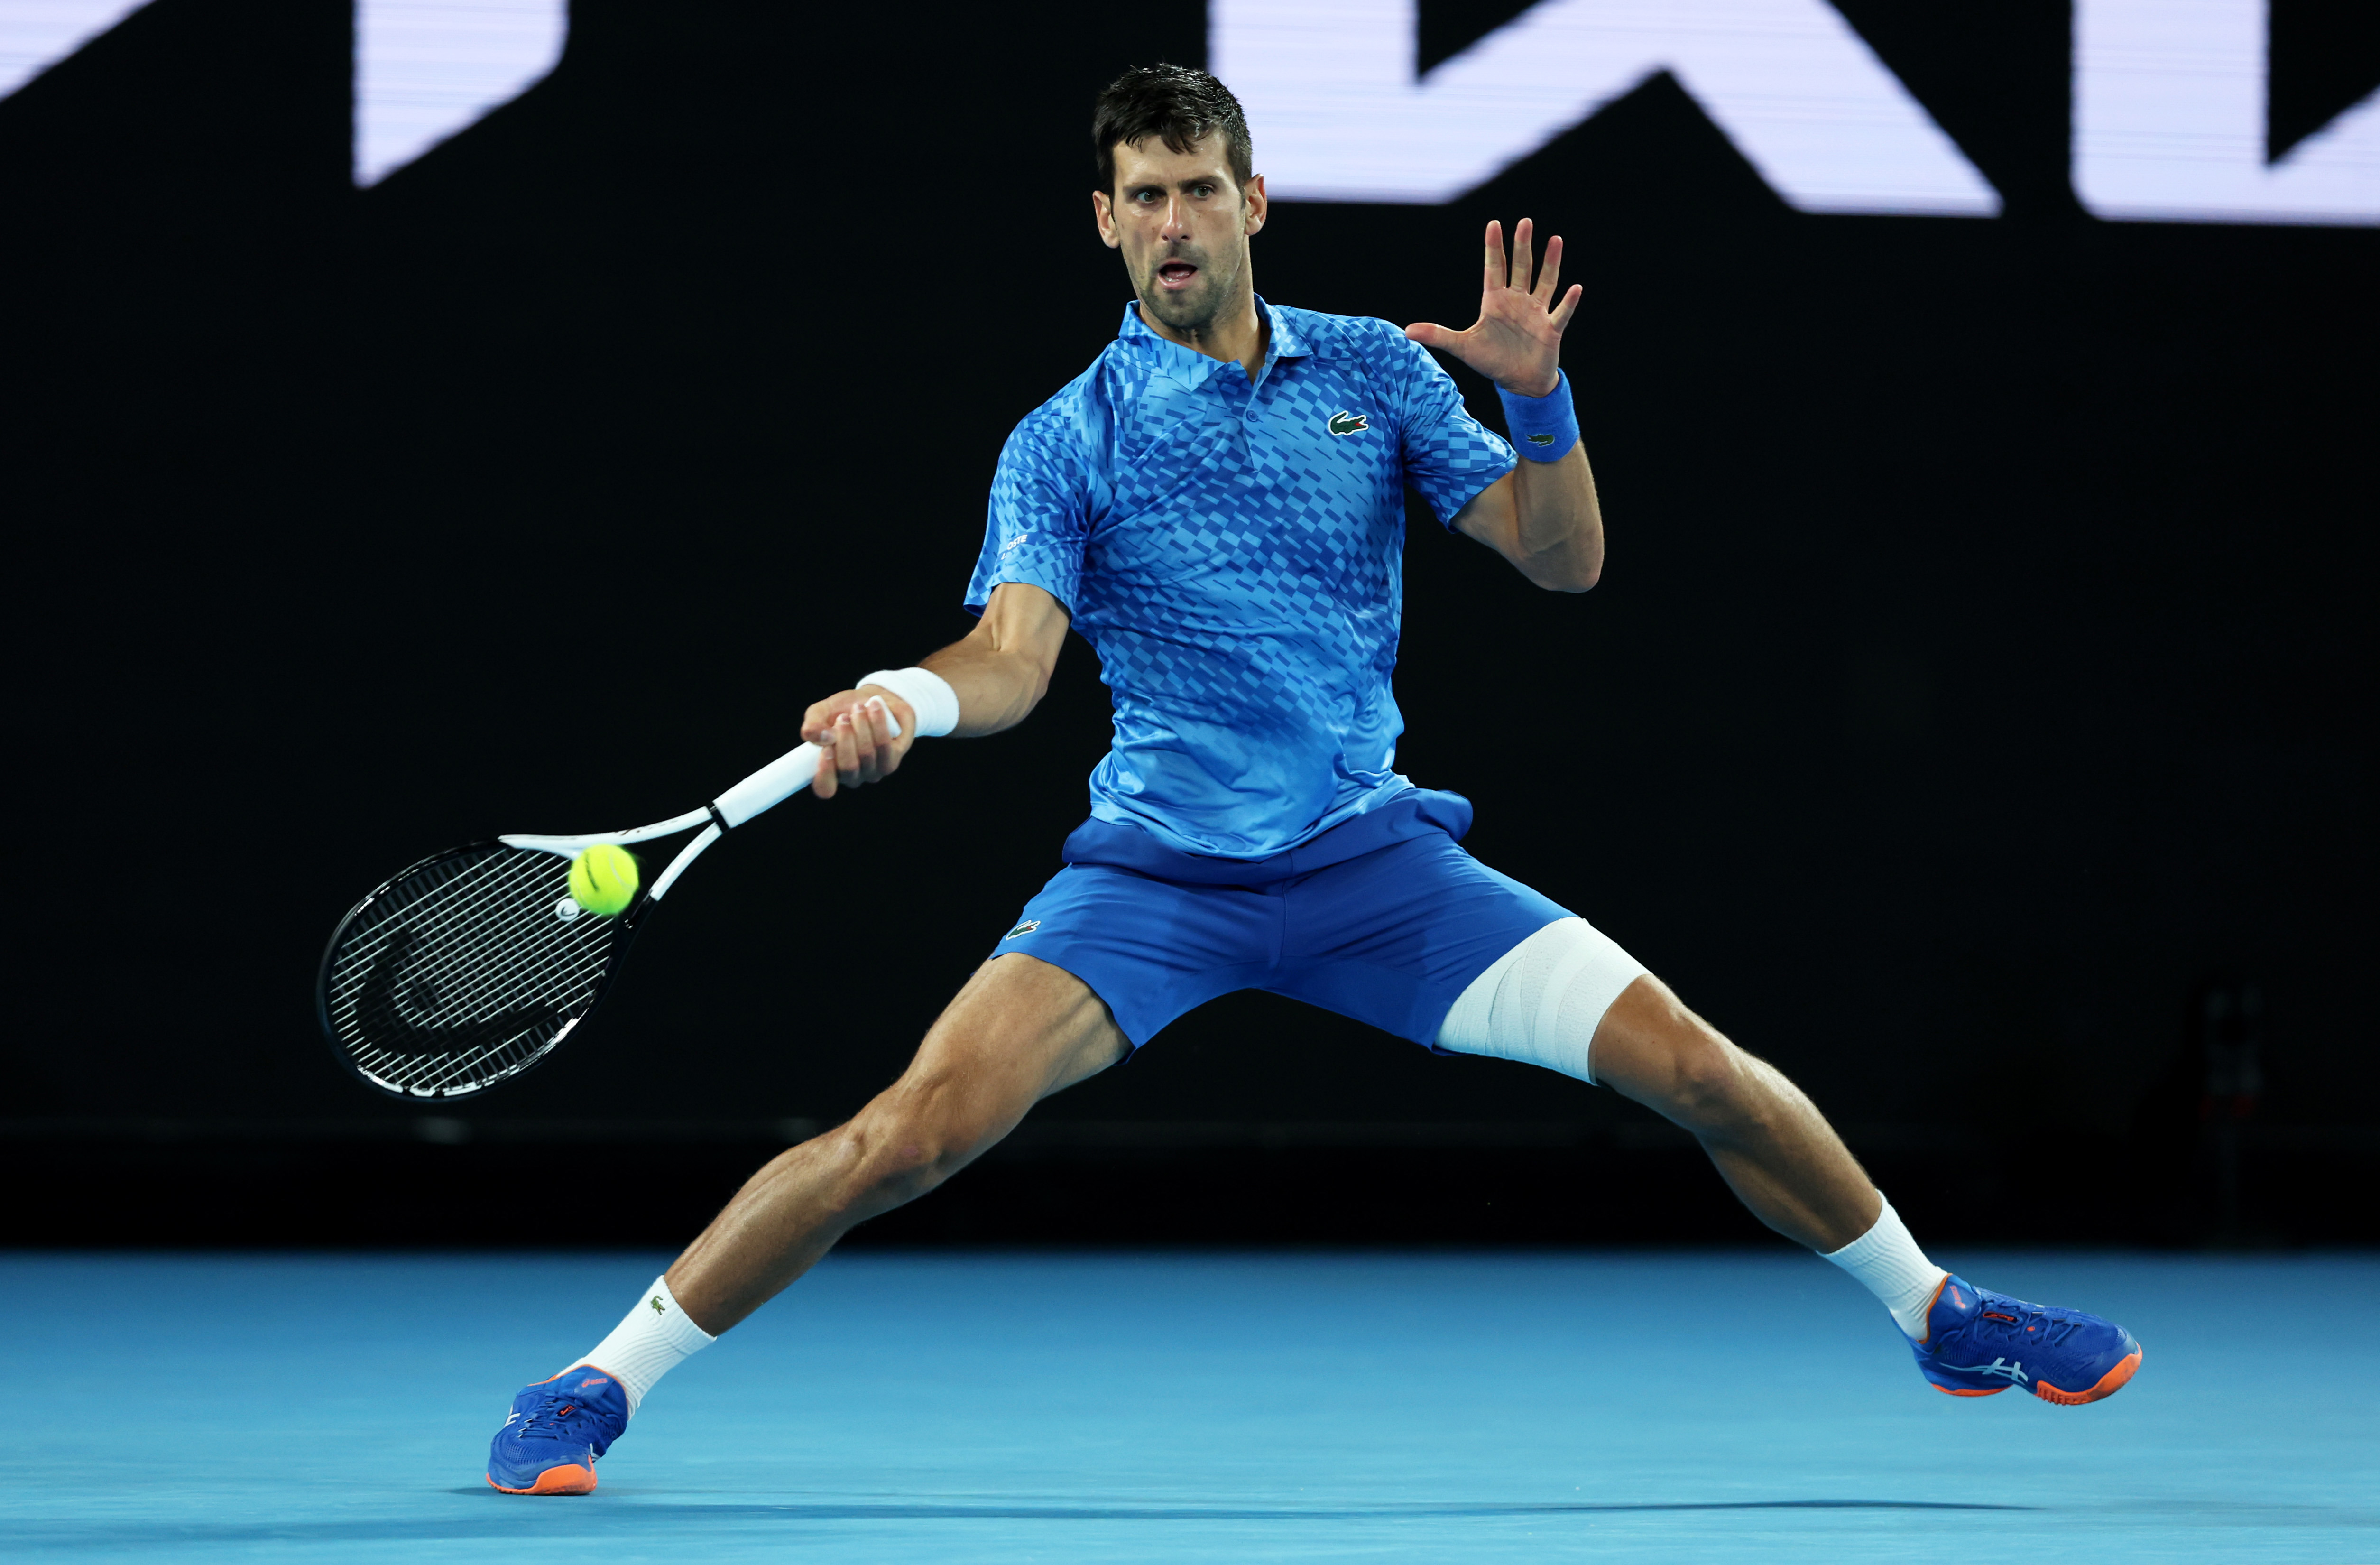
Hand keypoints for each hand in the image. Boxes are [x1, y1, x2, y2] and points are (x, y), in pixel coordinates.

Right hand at [799, 689, 916, 797]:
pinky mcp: (891, 762)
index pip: (825, 788)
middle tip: (843, 717)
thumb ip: (812, 725)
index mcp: (830, 770)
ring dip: (862, 726)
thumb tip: (819, 737)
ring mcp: (873, 772)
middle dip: (845, 738)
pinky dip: (878, 723)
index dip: (824, 773)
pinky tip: (874, 708)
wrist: (875, 700)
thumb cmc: (844, 710)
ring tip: (859, 707)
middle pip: (848, 767)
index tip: (826, 750)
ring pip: (867, 754)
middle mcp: (851, 776)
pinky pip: (884, 745)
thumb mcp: (822, 712)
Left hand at [1403, 218, 1580, 397]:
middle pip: (1520, 268)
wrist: (1518, 382)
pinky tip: (1575, 287)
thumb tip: (1406, 330)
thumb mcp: (1462, 347)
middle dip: (1522, 246)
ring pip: (1545, 282)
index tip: (1494, 224)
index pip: (1494, 268)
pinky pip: (1561, 313)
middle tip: (1525, 222)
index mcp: (1495, 301)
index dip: (1494, 247)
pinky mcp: (1550, 329)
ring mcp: (1536, 313)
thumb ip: (1437, 335)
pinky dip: (1568, 302)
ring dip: (1550, 263)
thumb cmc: (1492, 360)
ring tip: (1555, 240)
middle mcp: (1517, 301)